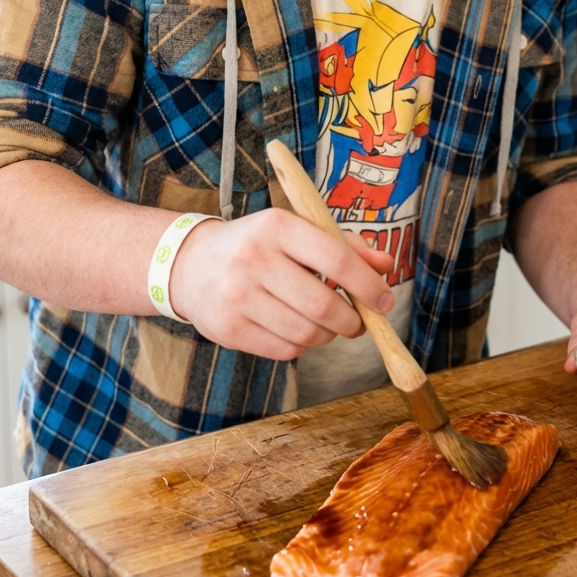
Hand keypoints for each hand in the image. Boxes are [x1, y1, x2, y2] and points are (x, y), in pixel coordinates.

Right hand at [169, 208, 393, 359]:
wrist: (190, 264)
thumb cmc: (258, 245)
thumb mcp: (297, 231)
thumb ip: (344, 246)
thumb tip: (386, 266)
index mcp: (277, 226)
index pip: (336, 259)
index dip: (368, 285)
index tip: (385, 301)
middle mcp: (254, 259)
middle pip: (323, 305)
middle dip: (352, 321)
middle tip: (359, 323)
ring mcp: (237, 297)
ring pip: (306, 334)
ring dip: (328, 335)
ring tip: (327, 325)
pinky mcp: (228, 330)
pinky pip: (284, 351)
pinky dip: (302, 346)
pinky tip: (297, 330)